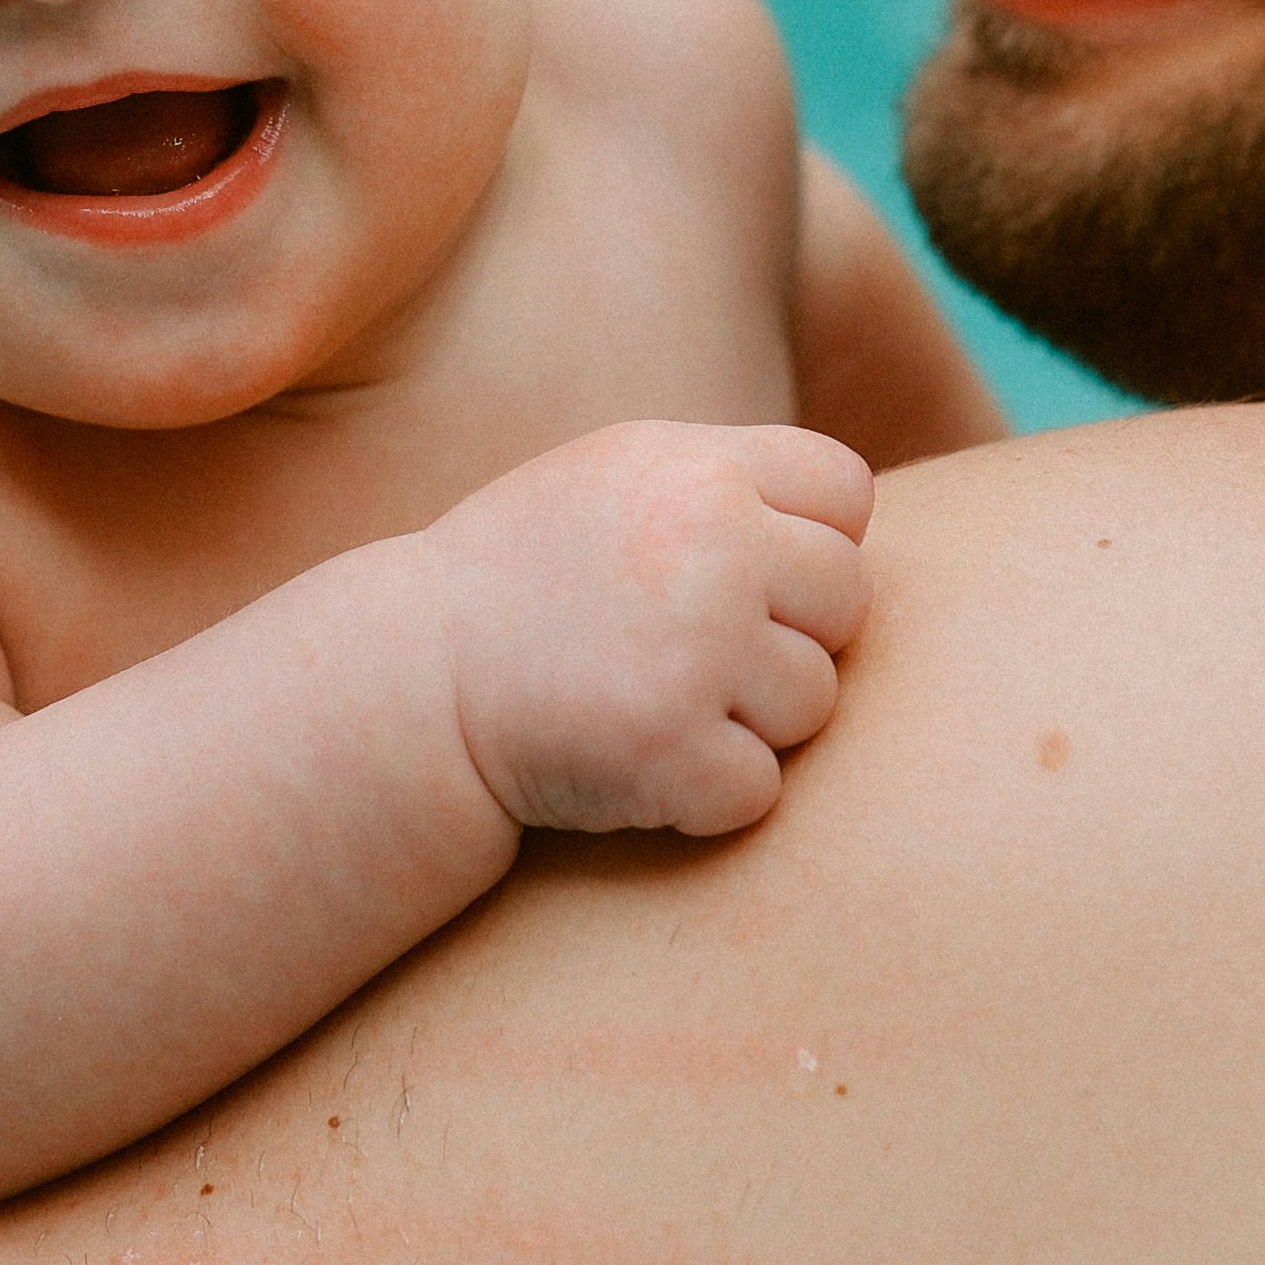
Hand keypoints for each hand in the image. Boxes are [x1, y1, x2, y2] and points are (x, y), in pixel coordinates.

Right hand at [421, 422, 874, 838]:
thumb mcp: (615, 480)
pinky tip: (635, 761)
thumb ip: (727, 483)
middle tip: (694, 654)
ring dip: (749, 721)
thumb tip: (852, 522)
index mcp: (699, 470)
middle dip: (788, 637)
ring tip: (653, 701)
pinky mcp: (671, 748)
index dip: (809, 541)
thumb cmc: (522, 579)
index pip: (845, 492)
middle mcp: (710, 547)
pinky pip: (759, 789)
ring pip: (814, 703)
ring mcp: (696, 649)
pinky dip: (705, 794)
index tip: (743, 575)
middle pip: (846, 600)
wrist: (413, 680)